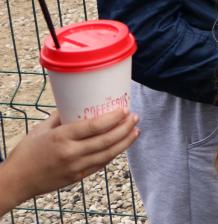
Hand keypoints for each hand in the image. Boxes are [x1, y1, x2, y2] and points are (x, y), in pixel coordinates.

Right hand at [0, 109, 138, 214]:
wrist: (16, 181)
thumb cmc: (26, 152)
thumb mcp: (41, 129)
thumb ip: (61, 116)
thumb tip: (77, 102)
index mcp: (62, 137)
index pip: (94, 126)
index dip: (113, 118)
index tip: (124, 109)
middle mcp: (71, 153)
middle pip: (106, 140)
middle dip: (124, 128)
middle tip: (135, 117)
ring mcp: (75, 167)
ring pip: (107, 154)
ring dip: (124, 142)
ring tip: (135, 131)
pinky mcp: (77, 178)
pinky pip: (100, 165)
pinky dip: (113, 154)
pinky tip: (120, 146)